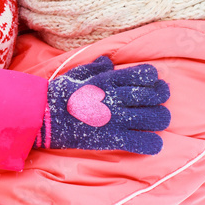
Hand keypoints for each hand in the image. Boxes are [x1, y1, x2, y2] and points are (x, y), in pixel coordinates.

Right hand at [35, 56, 169, 154]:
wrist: (42, 117)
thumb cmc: (57, 94)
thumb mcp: (75, 74)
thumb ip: (95, 68)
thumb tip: (108, 60)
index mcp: (108, 79)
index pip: (145, 74)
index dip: (153, 79)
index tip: (151, 83)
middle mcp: (115, 97)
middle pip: (155, 95)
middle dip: (162, 97)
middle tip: (159, 101)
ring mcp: (115, 119)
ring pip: (156, 118)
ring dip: (160, 119)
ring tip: (155, 121)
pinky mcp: (112, 139)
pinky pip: (144, 143)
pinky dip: (153, 143)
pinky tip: (149, 142)